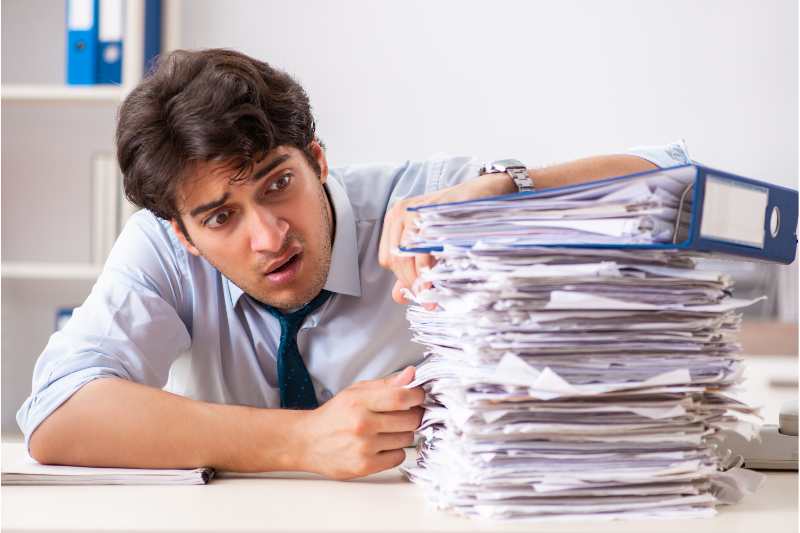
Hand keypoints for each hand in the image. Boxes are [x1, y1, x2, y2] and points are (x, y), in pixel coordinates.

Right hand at [298, 366, 424, 479]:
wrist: (307, 441)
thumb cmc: (334, 415)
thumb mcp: (355, 392)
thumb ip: (386, 384)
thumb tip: (412, 374)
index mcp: (359, 402)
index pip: (401, 397)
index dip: (417, 396)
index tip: (419, 396)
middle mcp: (362, 424)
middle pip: (410, 420)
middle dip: (413, 415)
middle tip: (405, 414)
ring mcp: (364, 447)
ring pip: (407, 439)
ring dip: (403, 433)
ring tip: (387, 430)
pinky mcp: (365, 466)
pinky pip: (398, 457)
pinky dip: (395, 451)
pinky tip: (382, 445)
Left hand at [378, 172, 515, 304]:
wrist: (482, 193)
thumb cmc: (455, 219)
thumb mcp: (429, 243)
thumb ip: (413, 269)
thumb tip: (399, 297)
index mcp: (395, 220)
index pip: (388, 259)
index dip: (403, 279)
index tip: (421, 293)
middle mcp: (401, 213)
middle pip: (397, 258)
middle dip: (413, 284)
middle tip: (429, 301)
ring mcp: (416, 209)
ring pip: (408, 253)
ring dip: (421, 278)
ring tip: (433, 294)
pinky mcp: (434, 209)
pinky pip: (427, 242)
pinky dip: (431, 262)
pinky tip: (439, 274)